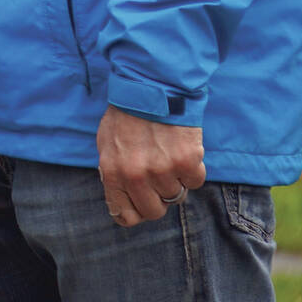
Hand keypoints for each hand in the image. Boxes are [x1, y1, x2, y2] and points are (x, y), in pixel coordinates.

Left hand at [96, 106, 204, 226]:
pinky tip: (183, 151)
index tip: (141, 204)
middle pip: (153, 211)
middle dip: (158, 199)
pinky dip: (192, 170)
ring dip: (175, 180)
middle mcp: (136, 175)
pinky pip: (195, 181)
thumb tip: (123, 198)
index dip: (135, 212)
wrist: (151, 86)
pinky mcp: (187, 161)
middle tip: (158, 180)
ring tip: (168, 156)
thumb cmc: (127, 114)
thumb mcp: (107, 143)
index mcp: (112, 172)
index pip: (124, 215)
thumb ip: (114, 172)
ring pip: (176, 196)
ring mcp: (162, 170)